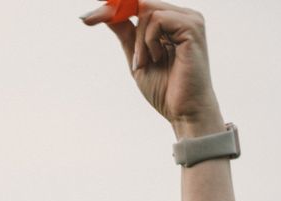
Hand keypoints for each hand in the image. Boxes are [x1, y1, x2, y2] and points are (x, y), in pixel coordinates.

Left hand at [82, 1, 223, 138]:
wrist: (183, 110)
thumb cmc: (165, 89)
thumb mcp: (137, 57)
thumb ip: (125, 33)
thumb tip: (103, 13)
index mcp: (172, 22)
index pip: (139, 4)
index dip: (115, 6)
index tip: (88, 18)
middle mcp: (183, 16)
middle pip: (141, 4)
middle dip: (125, 26)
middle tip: (136, 58)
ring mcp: (190, 19)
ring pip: (147, 11)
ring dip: (139, 42)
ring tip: (149, 62)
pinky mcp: (192, 27)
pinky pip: (157, 20)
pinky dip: (148, 42)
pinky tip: (158, 58)